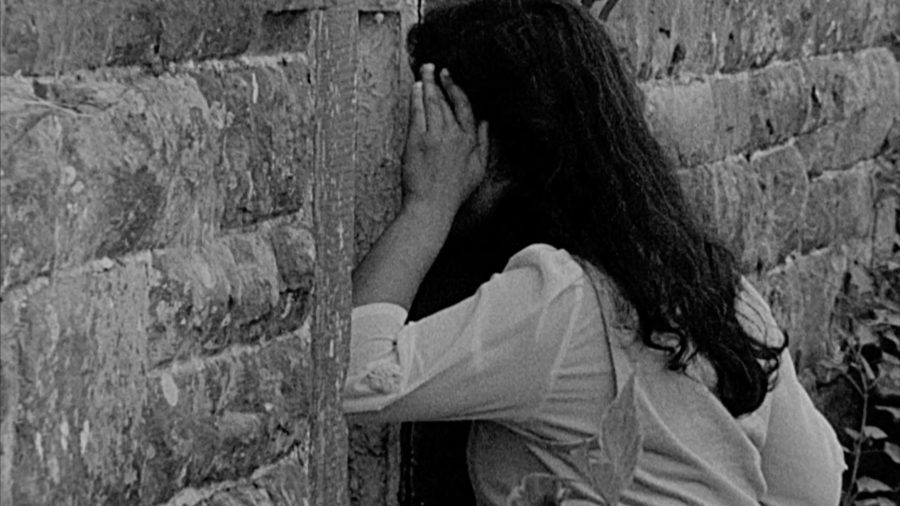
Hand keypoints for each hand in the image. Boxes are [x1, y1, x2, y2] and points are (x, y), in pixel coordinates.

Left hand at [402, 64, 488, 216]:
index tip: (450, 78)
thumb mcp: (478, 169)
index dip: (457, 89)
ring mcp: (435, 137)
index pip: (465, 107)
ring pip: (432, 103)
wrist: (431, 206)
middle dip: (440, 81)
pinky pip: (417, 112)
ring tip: (424, 70)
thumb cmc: (454, 192)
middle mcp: (453, 135)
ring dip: (428, 83)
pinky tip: (415, 87)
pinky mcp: (417, 140)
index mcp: (469, 140)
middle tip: (434, 67)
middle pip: (446, 101)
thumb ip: (484, 143)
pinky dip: (416, 97)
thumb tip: (487, 122)